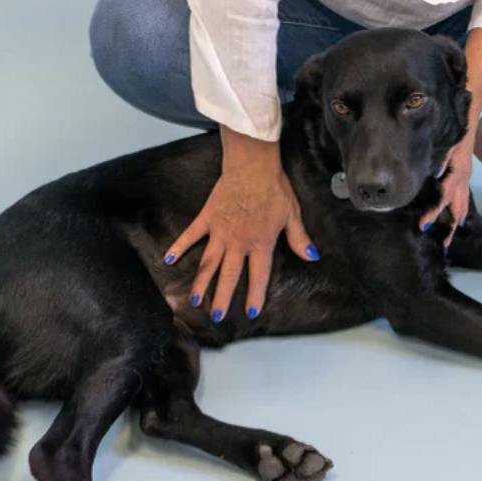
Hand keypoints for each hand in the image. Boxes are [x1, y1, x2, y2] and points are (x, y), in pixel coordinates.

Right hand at [163, 145, 318, 321]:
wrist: (252, 164)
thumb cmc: (274, 188)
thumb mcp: (292, 214)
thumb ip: (299, 239)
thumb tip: (312, 257)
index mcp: (260, 243)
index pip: (258, 275)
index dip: (256, 295)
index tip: (251, 312)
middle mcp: (238, 242)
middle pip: (229, 275)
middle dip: (222, 297)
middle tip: (217, 316)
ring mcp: (220, 231)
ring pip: (208, 262)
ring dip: (201, 282)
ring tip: (195, 300)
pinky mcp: (207, 217)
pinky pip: (190, 235)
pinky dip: (179, 247)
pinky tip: (169, 259)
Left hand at [417, 131, 474, 246]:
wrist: (468, 115)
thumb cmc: (454, 128)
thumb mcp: (446, 142)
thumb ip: (439, 157)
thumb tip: (433, 173)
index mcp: (458, 171)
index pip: (445, 197)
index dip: (434, 212)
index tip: (423, 225)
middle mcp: (463, 177)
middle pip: (457, 207)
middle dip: (450, 226)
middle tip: (443, 244)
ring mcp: (466, 176)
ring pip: (463, 204)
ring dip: (456, 221)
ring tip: (450, 238)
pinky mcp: (464, 174)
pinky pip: (463, 196)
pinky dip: (460, 210)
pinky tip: (458, 219)